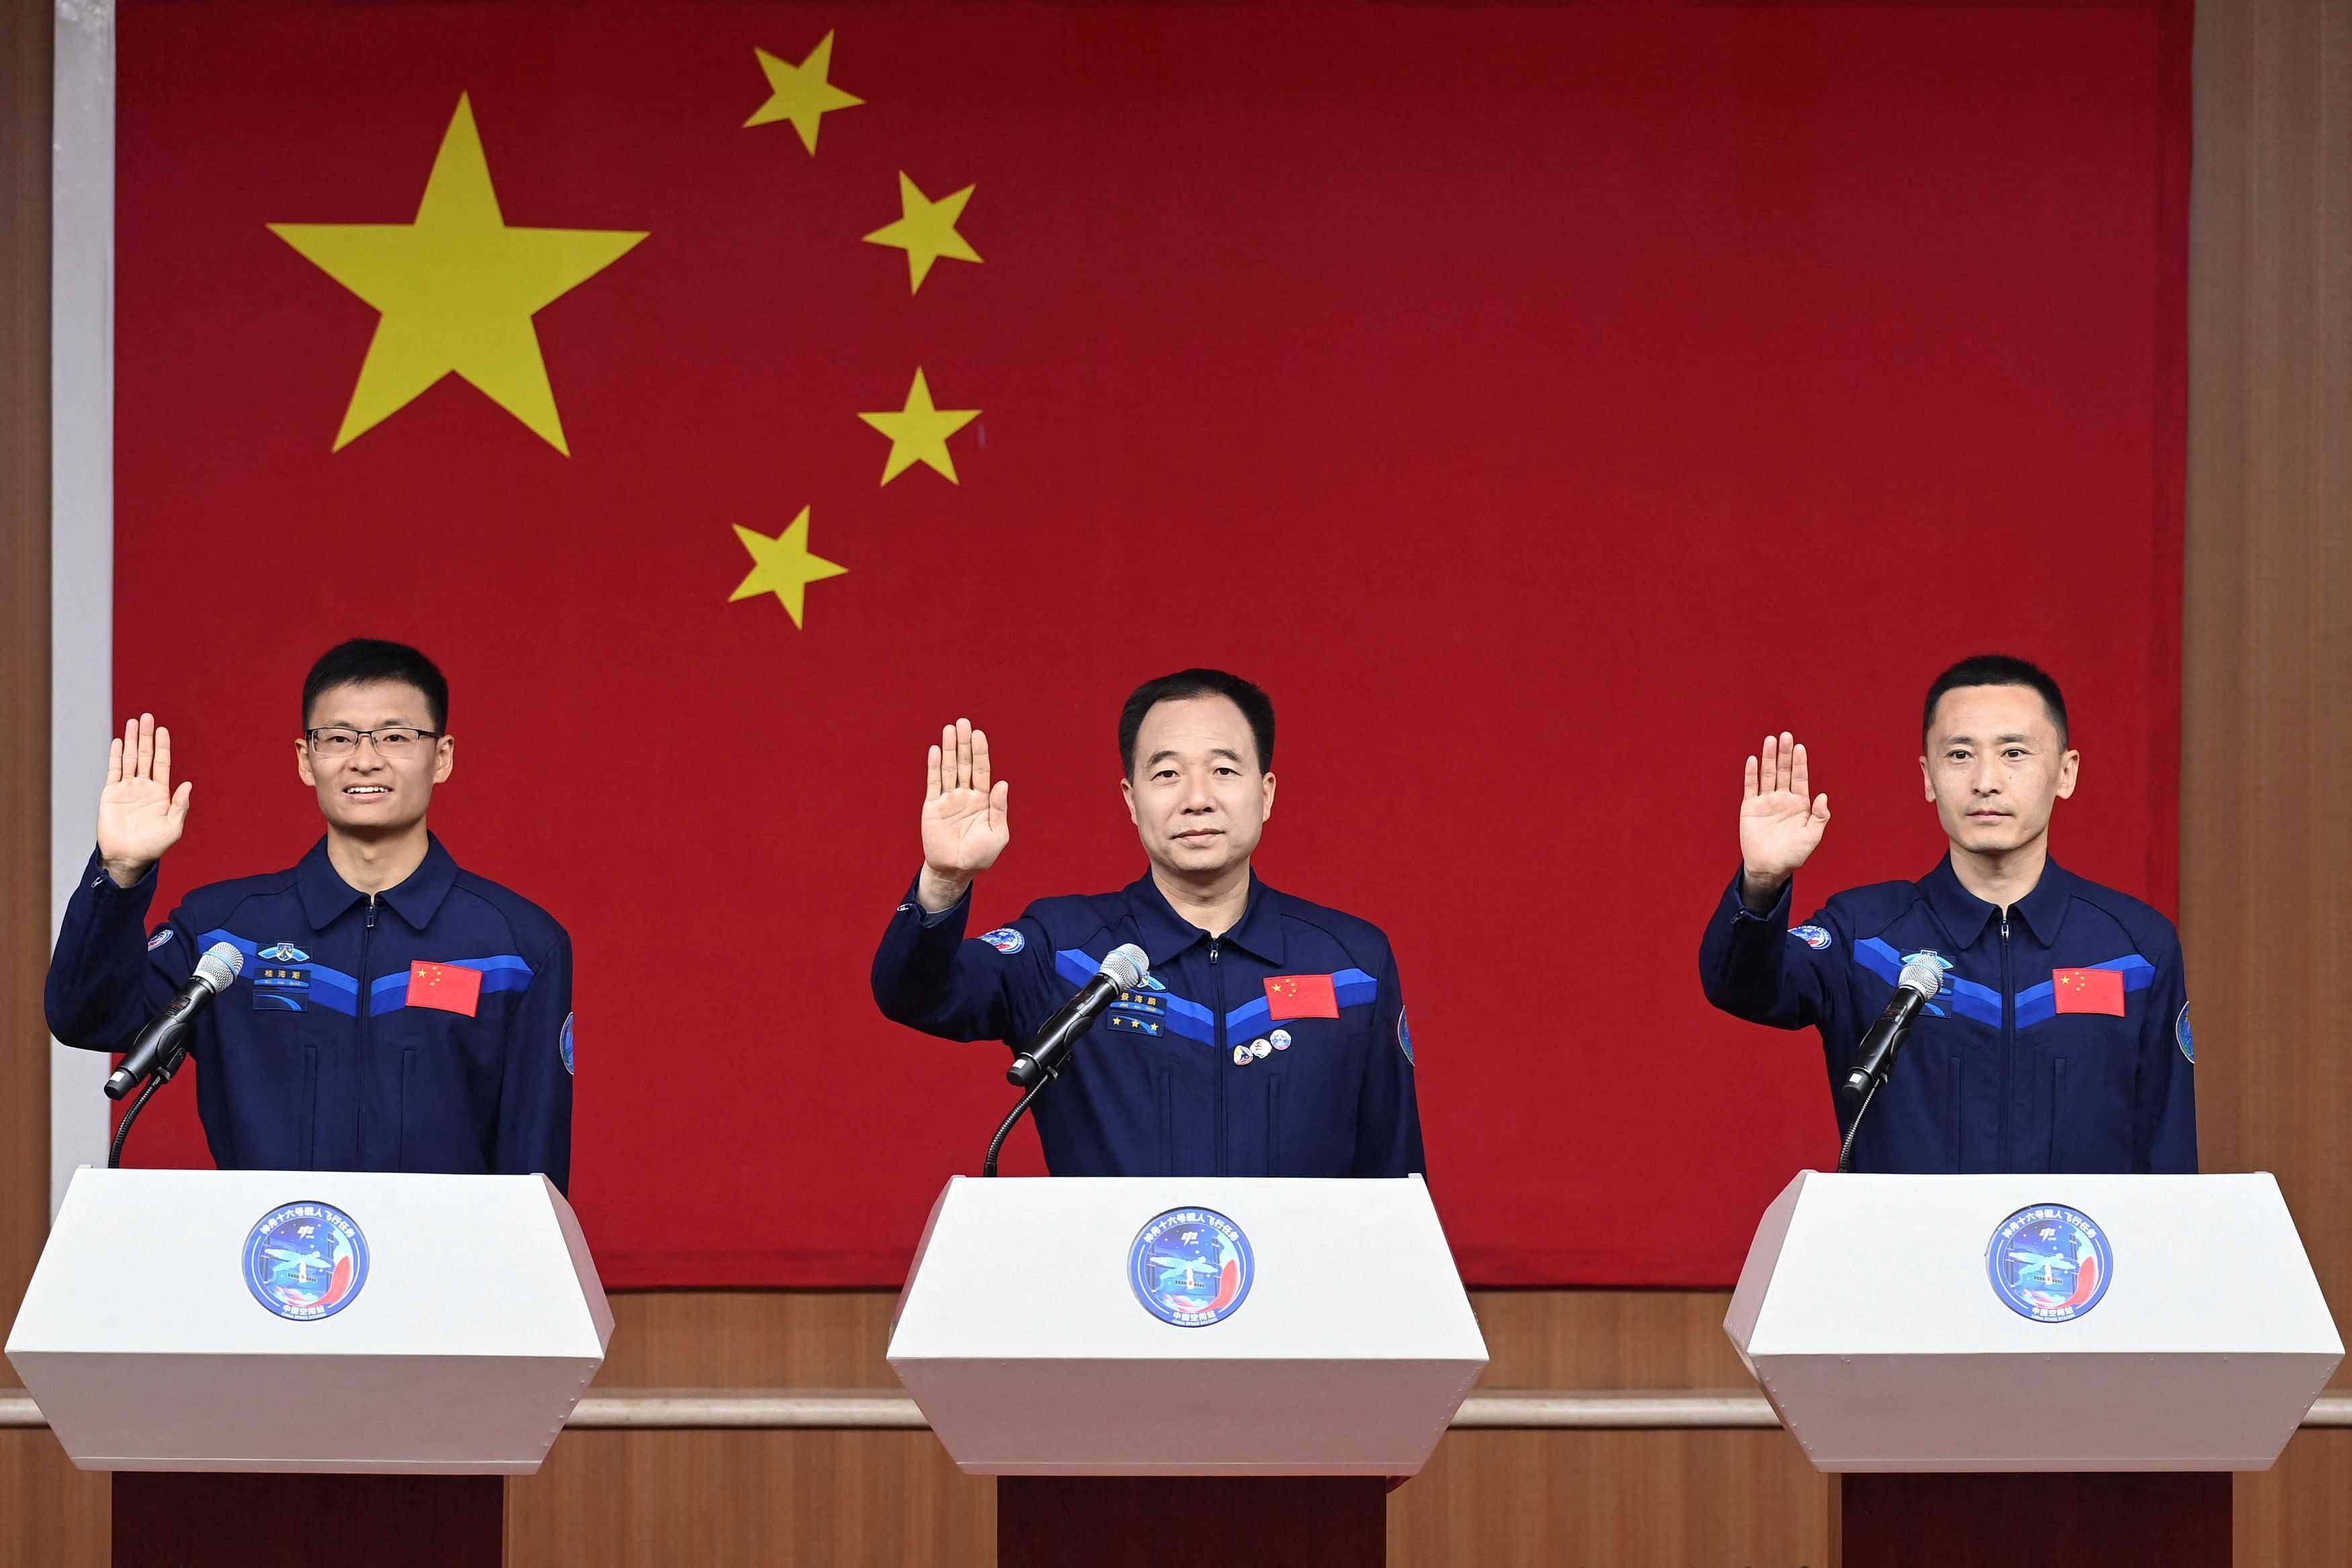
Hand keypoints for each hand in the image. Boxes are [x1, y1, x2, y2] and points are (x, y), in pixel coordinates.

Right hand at [97, 713, 191, 886]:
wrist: (127, 857)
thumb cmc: (153, 846)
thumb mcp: (173, 827)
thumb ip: (180, 805)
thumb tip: (188, 784)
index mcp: (161, 793)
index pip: (161, 763)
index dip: (162, 747)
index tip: (162, 730)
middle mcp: (144, 787)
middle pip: (145, 755)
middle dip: (146, 737)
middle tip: (147, 716)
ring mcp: (126, 789)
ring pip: (129, 759)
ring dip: (130, 741)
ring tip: (133, 722)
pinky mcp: (110, 794)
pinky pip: (113, 771)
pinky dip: (115, 756)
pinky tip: (118, 742)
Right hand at [917, 718, 1008, 910]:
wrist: (955, 870)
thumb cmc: (980, 856)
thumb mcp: (997, 834)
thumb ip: (999, 809)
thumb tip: (1002, 783)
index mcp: (983, 800)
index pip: (981, 770)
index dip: (980, 752)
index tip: (979, 734)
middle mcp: (965, 795)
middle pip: (964, 764)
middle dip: (964, 743)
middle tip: (963, 722)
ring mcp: (948, 799)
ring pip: (948, 769)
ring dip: (949, 749)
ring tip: (950, 729)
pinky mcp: (932, 807)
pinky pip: (933, 783)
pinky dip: (934, 766)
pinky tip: (935, 750)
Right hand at [1740, 732, 1828, 908]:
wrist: (1769, 868)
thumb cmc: (1793, 855)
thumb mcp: (1812, 837)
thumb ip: (1819, 816)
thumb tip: (1822, 795)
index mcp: (1800, 804)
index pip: (1800, 778)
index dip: (1800, 763)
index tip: (1800, 748)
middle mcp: (1783, 799)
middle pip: (1783, 771)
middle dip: (1784, 754)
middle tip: (1785, 736)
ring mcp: (1766, 802)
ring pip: (1768, 775)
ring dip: (1769, 758)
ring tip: (1770, 740)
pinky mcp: (1750, 808)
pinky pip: (1751, 787)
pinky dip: (1752, 774)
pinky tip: (1753, 760)